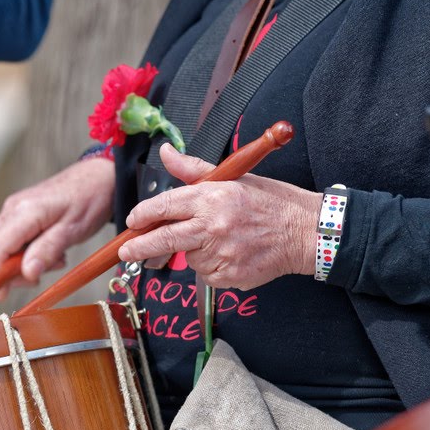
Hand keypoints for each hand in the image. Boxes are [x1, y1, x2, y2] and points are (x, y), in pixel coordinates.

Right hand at [0, 157, 115, 295]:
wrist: (99, 177)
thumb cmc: (89, 199)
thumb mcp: (72, 230)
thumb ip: (47, 250)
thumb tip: (27, 273)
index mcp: (24, 212)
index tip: (4, 294)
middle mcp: (13, 208)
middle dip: (10, 270)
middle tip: (39, 275)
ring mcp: (14, 208)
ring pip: (2, 246)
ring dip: (21, 262)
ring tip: (52, 260)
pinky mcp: (20, 211)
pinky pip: (12, 238)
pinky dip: (25, 251)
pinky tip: (48, 250)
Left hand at [119, 143, 320, 290]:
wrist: (304, 232)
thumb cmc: (269, 202)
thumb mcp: (233, 178)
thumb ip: (193, 169)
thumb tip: (166, 152)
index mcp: (213, 197)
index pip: (166, 205)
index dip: (143, 215)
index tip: (132, 223)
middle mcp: (214, 225)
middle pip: (164, 239)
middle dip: (140, 247)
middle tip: (126, 253)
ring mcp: (221, 254)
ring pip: (188, 258)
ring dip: (193, 252)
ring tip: (221, 239)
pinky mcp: (229, 276)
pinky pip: (205, 275)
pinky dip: (210, 267)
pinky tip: (230, 253)